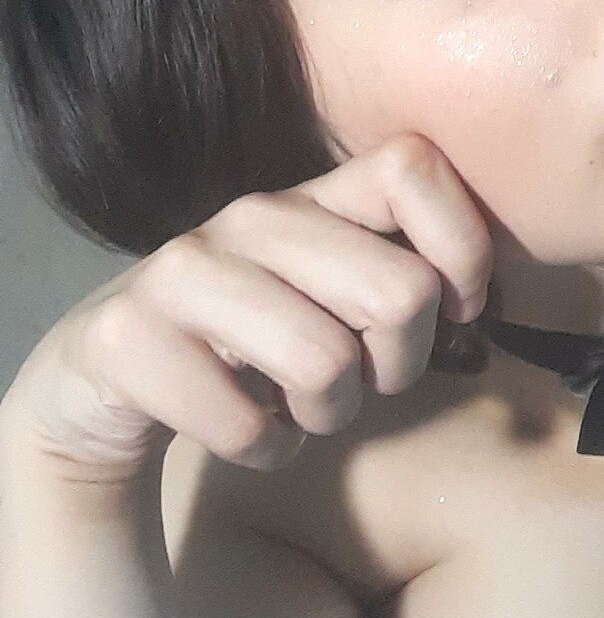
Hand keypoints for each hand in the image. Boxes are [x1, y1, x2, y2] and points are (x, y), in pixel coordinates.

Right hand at [3, 133, 492, 485]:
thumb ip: (408, 275)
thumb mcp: (337, 295)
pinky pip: (246, 427)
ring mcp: (182, 270)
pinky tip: (247, 433)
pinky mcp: (125, 336)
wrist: (109, 376)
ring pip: (326, 363)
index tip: (453, 308)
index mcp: (314, 196)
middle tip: (362, 379)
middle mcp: (251, 217)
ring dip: (329, 413)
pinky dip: (264, 451)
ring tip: (300, 406)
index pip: (413, 166)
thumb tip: (481, 307)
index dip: (462, 247)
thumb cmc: (258, 338)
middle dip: (398, 364)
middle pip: (399, 291)